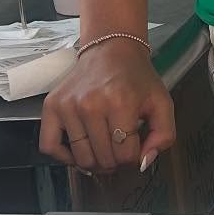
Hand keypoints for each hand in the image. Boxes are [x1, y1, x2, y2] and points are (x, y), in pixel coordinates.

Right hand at [39, 40, 175, 175]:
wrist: (111, 51)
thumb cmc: (136, 78)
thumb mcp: (162, 102)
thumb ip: (164, 135)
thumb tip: (144, 163)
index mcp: (121, 103)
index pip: (125, 155)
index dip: (133, 159)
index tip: (135, 150)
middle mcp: (91, 104)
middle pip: (102, 159)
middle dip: (115, 163)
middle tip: (119, 152)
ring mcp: (68, 106)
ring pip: (80, 157)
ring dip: (94, 162)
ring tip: (104, 151)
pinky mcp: (52, 106)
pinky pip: (49, 146)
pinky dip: (64, 157)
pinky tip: (80, 151)